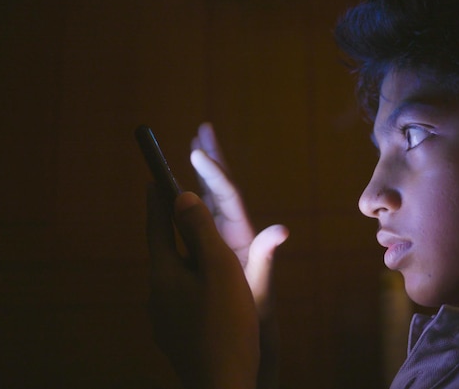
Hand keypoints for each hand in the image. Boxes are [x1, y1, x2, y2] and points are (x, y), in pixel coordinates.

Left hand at [146, 186, 258, 388]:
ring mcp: (164, 317)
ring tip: (200, 244)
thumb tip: (181, 196)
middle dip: (173, 225)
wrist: (223, 383)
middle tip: (180, 203)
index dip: (157, 200)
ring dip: (184, 255)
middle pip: (164, 250)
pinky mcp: (176, 334)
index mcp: (164, 273)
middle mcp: (157, 294)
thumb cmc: (226, 324)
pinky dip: (193, 281)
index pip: (156, 226)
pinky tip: (208, 289)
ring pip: (174, 275)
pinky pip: (182, 296)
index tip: (154, 177)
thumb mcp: (219, 269)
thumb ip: (200, 230)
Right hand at [190, 123, 288, 318]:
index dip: (214, 172)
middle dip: (213, 158)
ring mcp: (219, 235)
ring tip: (194, 144)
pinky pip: (195, 215)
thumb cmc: (255, 309)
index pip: (228, 195)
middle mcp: (231, 228)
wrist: (247, 330)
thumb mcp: (260, 283)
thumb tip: (282, 230)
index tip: (197, 151)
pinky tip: (177, 185)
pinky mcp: (207, 245)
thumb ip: (265, 256)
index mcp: (242, 232)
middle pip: (220, 186)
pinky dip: (187, 196)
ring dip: (201, 170)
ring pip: (207, 196)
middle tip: (204, 129)